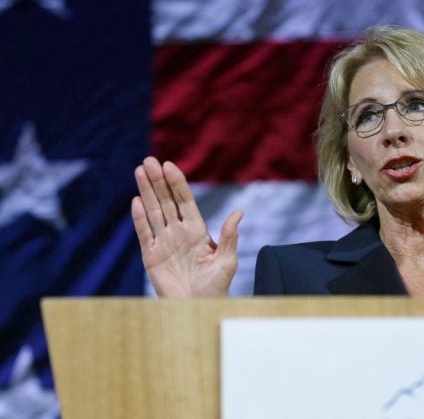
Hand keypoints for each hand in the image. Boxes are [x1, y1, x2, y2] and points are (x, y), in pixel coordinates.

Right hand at [131, 156, 242, 296]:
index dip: (177, 183)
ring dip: (147, 192)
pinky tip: (136, 201)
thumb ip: (229, 237)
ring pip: (154, 212)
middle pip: (166, 201)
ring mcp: (164, 243)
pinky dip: (139, 218)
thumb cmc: (216, 287)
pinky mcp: (151, 256)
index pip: (185, 201)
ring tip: (140, 171)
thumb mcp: (227, 261)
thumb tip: (239, 213)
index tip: (169, 165)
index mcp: (197, 230)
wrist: (198, 309)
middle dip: (158, 181)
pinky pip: (144, 233)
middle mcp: (179, 232)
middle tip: (149, 161)